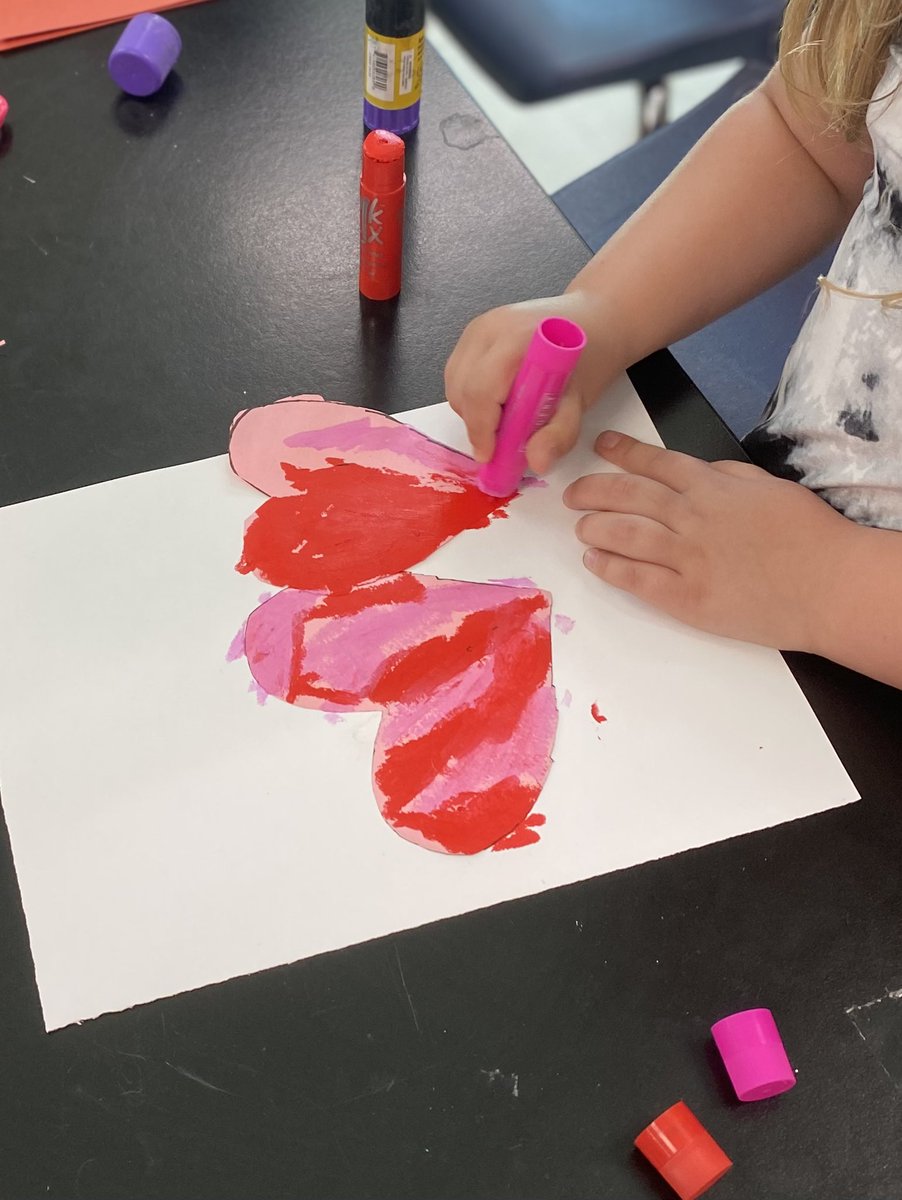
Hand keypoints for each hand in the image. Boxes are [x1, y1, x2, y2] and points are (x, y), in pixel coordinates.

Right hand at [444, 291, 621, 473]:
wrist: (594, 318)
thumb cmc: (590, 354)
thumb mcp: (581, 400)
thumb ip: (559, 434)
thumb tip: (536, 462)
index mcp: (517, 338)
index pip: (481, 391)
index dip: (482, 429)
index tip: (491, 456)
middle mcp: (489, 328)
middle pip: (462, 389)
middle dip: (477, 424)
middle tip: (501, 442)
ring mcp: (477, 327)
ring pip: (454, 383)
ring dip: (472, 412)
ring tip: (504, 419)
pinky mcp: (472, 333)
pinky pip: (457, 374)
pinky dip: (470, 397)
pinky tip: (498, 402)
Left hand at [563, 431, 853, 650]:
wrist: (828, 585)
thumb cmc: (809, 536)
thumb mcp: (769, 488)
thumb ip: (727, 478)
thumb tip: (695, 472)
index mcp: (713, 487)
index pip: (656, 462)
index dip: (623, 453)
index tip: (600, 447)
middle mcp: (693, 517)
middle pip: (629, 496)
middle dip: (594, 491)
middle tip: (572, 495)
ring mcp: (687, 558)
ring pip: (625, 535)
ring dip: (595, 528)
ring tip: (580, 527)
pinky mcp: (687, 598)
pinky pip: (637, 579)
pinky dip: (610, 567)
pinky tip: (594, 561)